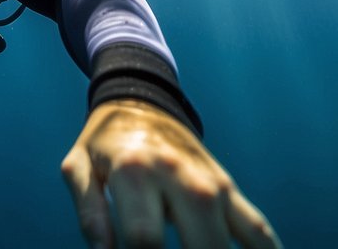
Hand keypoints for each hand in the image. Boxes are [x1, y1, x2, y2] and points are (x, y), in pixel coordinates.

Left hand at [61, 99, 280, 248]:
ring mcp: (212, 185)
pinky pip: (259, 232)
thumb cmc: (103, 146)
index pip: (144, 240)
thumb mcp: (78, 168)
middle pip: (201, 245)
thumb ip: (89, 213)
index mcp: (135, 172)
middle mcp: (181, 177)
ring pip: (232, 243)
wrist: (141, 103)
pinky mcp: (230, 191)